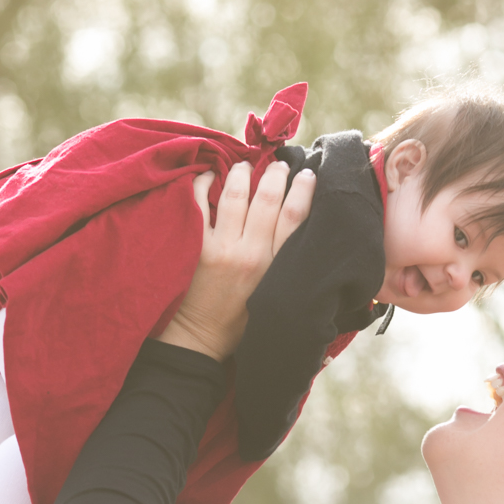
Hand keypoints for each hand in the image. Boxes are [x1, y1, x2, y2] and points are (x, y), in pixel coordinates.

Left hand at [160, 159, 315, 360]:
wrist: (201, 339)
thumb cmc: (242, 320)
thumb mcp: (275, 293)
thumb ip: (286, 264)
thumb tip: (300, 231)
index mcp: (276, 266)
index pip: (295, 217)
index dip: (303, 189)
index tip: (306, 173)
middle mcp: (252, 254)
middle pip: (268, 199)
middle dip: (274, 174)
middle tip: (276, 164)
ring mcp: (222, 248)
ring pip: (236, 195)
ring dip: (241, 173)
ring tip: (243, 164)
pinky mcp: (197, 248)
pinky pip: (198, 204)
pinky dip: (203, 184)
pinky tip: (208, 175)